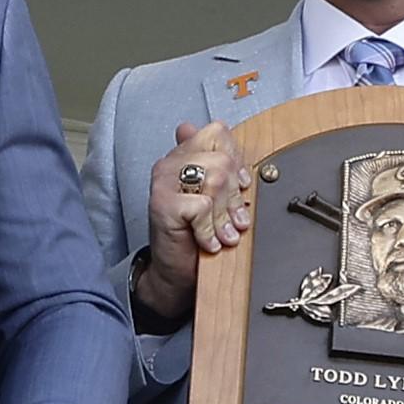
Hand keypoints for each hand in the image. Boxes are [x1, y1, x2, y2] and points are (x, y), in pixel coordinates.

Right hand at [131, 120, 252, 324]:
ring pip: (216, 180)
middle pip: (222, 160)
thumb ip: (219, 167)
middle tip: (235, 219)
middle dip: (235, 195)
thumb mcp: (213, 197)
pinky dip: (210, 229)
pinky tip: (207, 241)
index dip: (237, 159)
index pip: (218, 133)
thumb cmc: (192, 236)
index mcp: (183, 156)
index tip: (241, 185)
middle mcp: (170, 164)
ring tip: (224, 233)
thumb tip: (223, 131)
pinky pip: (203, 207)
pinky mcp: (162, 203)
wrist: (173, 272)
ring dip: (225, 215)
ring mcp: (164, 182)